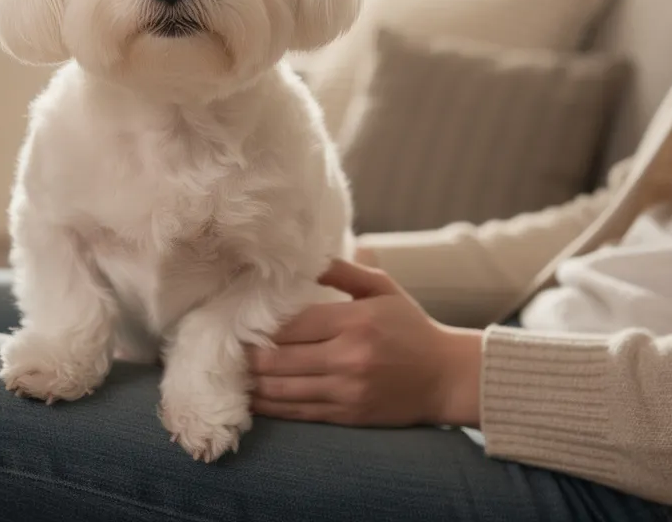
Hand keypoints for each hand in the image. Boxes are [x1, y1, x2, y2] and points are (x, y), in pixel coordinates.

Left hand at [248, 259, 481, 427]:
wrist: (448, 378)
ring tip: (230, 373)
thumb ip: (343, 270)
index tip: (235, 321)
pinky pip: (297, 413)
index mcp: (355, 322)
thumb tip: (306, 257)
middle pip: (278, 359)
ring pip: (282, 390)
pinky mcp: (347, 415)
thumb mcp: (384, 289)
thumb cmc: (412, 328)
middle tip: (223, 348)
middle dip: (246, 355)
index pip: (291, 324)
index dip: (258, 325)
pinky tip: (251, 399)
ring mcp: (346, 391)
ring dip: (251, 383)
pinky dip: (269, 407)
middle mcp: (348, 358)